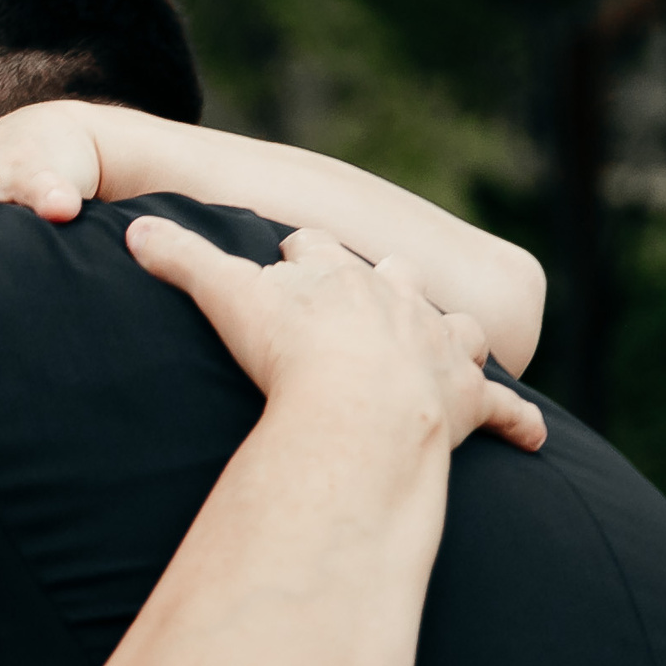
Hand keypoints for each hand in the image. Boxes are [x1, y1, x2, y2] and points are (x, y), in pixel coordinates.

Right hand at [126, 216, 546, 455]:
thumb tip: (134, 230)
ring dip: (454, 337)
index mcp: (339, 276)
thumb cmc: (291, 353)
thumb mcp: (226, 297)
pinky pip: (501, 411)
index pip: (317, 249)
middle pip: (395, 279)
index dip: (303, 250)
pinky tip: (531, 435)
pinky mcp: (466, 401)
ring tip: (450, 346)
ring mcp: (437, 350)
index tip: (291, 247)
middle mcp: (397, 302)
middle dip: (385, 282)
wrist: (356, 406)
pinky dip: (517, 421)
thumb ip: (181, 261)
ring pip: (456, 331)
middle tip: (375, 288)